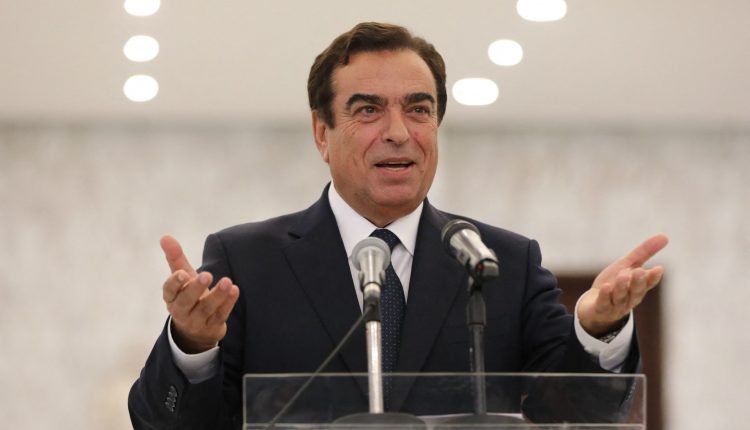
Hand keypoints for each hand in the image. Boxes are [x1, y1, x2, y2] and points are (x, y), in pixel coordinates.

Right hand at [160, 235, 239, 352]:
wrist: (196, 331)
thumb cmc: (188, 297)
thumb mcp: (182, 279)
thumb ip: (175, 258)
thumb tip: (165, 236)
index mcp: (172, 298)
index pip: (169, 291)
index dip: (175, 283)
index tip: (183, 273)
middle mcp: (181, 311)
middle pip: (187, 300)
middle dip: (196, 288)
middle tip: (207, 274)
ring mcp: (197, 321)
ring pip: (206, 309)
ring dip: (217, 295)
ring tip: (227, 281)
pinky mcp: (213, 327)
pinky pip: (221, 315)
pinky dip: (228, 303)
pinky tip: (235, 290)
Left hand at [577, 234, 667, 336]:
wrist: (593, 305)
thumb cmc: (614, 283)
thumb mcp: (627, 265)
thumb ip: (644, 252)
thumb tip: (665, 236)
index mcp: (638, 287)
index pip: (648, 283)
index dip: (653, 277)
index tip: (659, 268)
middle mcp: (629, 298)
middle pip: (635, 291)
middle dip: (638, 282)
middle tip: (640, 271)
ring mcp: (615, 305)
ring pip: (620, 297)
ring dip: (622, 287)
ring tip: (623, 275)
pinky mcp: (601, 309)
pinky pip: (604, 303)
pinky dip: (605, 296)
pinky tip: (606, 287)